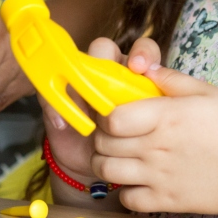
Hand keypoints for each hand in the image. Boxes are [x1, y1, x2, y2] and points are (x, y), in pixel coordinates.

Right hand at [41, 37, 163, 189]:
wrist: (104, 168)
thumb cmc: (136, 144)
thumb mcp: (155, 129)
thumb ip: (164, 110)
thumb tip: (168, 97)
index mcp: (137, 73)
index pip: (143, 49)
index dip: (142, 52)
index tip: (141, 67)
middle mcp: (108, 71)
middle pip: (102, 48)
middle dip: (102, 58)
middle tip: (105, 80)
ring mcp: (81, 82)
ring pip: (72, 63)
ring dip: (74, 81)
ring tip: (81, 108)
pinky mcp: (58, 97)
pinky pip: (49, 91)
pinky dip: (54, 105)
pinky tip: (62, 123)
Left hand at [91, 62, 217, 215]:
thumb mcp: (206, 92)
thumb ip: (171, 79)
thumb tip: (144, 67)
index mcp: (164, 117)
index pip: (111, 117)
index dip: (106, 113)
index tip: (113, 111)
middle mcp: (156, 147)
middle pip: (103, 143)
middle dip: (102, 136)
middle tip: (114, 133)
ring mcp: (159, 176)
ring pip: (107, 172)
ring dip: (107, 163)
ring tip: (120, 156)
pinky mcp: (166, 201)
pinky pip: (128, 200)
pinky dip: (126, 191)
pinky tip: (138, 180)